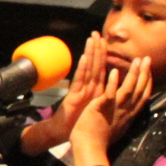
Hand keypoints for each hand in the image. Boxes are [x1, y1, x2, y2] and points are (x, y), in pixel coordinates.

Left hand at [22, 32, 106, 154]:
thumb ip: (88, 87)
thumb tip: (90, 73)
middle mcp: (95, 91)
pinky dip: (83, 68)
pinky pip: (79, 80)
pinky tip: (85, 57)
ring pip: (91, 70)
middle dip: (99, 49)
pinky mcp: (76, 98)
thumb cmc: (74, 118)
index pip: (102, 69)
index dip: (103, 54)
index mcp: (98, 91)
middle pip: (99, 66)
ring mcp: (86, 94)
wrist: (62, 132)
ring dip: (93, 54)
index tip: (103, 39)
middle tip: (99, 33)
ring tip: (94, 39)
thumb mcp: (84, 100)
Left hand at [69, 55, 152, 165]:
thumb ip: (124, 116)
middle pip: (139, 90)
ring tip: (137, 60)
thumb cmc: (101, 139)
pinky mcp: (102, 108)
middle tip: (148, 58)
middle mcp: (126, 111)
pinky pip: (110, 94)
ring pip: (128, 89)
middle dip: (144, 73)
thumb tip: (129, 110)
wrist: (90, 148)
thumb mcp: (118, 126)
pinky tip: (115, 71)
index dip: (147, 82)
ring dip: (133, 74)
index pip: (142, 96)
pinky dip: (113, 83)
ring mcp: (115, 109)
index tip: (149, 70)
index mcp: (129, 115)